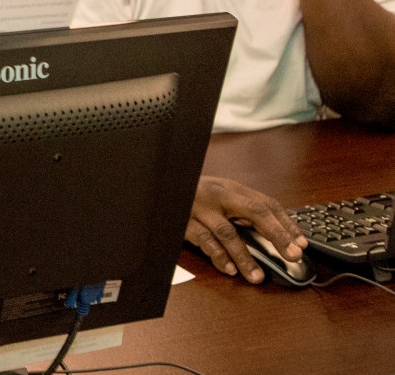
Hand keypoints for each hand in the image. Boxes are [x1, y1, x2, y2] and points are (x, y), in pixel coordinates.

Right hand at [186, 175, 305, 283]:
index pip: (266, 203)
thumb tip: (273, 235)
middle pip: (254, 212)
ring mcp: (201, 208)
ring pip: (228, 233)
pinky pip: (204, 241)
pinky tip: (229, 269)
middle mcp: (218, 196)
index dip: (286, 223)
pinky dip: (218, 257)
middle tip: (293, 255)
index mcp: (231, 188)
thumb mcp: (219, 194)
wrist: (159, 183)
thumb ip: (240, 210)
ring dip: (245, 257)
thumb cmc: (192, 194)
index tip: (301, 243)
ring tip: (257, 277)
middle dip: (276, 235)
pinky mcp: (184, 222)